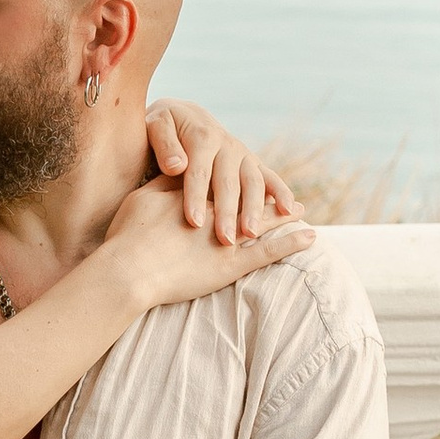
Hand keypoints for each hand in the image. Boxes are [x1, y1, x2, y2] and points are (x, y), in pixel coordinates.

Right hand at [104, 176, 314, 309]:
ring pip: (264, 222)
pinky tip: (310, 237)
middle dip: (267, 196)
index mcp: (195, 195)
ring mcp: (227, 237)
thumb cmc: (129, 236)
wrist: (130, 268)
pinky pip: (269, 252)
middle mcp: (216, 210)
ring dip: (283, 216)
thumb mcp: (142, 199)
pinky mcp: (232, 263)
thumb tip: (174, 170)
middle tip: (284, 197)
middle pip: (248, 197)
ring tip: (300, 211)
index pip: (221, 182)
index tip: (249, 176)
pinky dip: (291, 244)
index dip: (236, 180)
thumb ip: (161, 185)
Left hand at [147, 103, 302, 241]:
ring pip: (252, 182)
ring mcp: (243, 154)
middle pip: (228, 182)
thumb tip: (176, 166)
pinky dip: (282, 192)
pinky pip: (270, 177)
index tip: (193, 223)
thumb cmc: (163, 127)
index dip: (195, 197)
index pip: (198, 172)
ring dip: (254, 208)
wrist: (183, 115)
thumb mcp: (156, 126)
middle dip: (227, 212)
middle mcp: (226, 145)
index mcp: (201, 138)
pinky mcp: (252, 163)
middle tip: (224, 238)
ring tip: (252, 233)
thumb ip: (165, 146)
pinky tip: (289, 210)